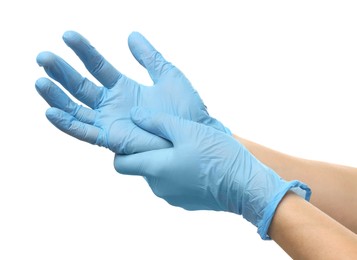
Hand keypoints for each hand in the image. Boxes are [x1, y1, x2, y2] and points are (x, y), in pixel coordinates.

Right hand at [36, 31, 228, 153]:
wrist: (194, 134)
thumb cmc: (186, 109)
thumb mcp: (167, 75)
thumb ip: (149, 57)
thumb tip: (132, 34)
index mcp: (124, 88)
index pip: (97, 66)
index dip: (83, 50)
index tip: (67, 35)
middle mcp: (112, 105)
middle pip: (80, 86)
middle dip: (61, 72)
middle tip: (43, 57)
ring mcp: (110, 122)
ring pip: (76, 109)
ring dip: (56, 96)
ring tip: (40, 80)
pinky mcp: (111, 139)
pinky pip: (84, 132)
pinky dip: (66, 124)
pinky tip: (50, 111)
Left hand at [114, 107, 310, 238]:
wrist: (246, 186)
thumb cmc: (217, 155)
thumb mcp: (187, 130)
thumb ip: (157, 122)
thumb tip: (135, 116)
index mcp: (155, 169)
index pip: (120, 163)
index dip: (122, 148)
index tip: (134, 135)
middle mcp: (159, 187)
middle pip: (141, 167)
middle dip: (147, 152)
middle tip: (166, 135)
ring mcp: (173, 197)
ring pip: (158, 174)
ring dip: (165, 161)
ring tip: (185, 146)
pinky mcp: (186, 201)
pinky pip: (173, 183)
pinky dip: (177, 172)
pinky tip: (195, 161)